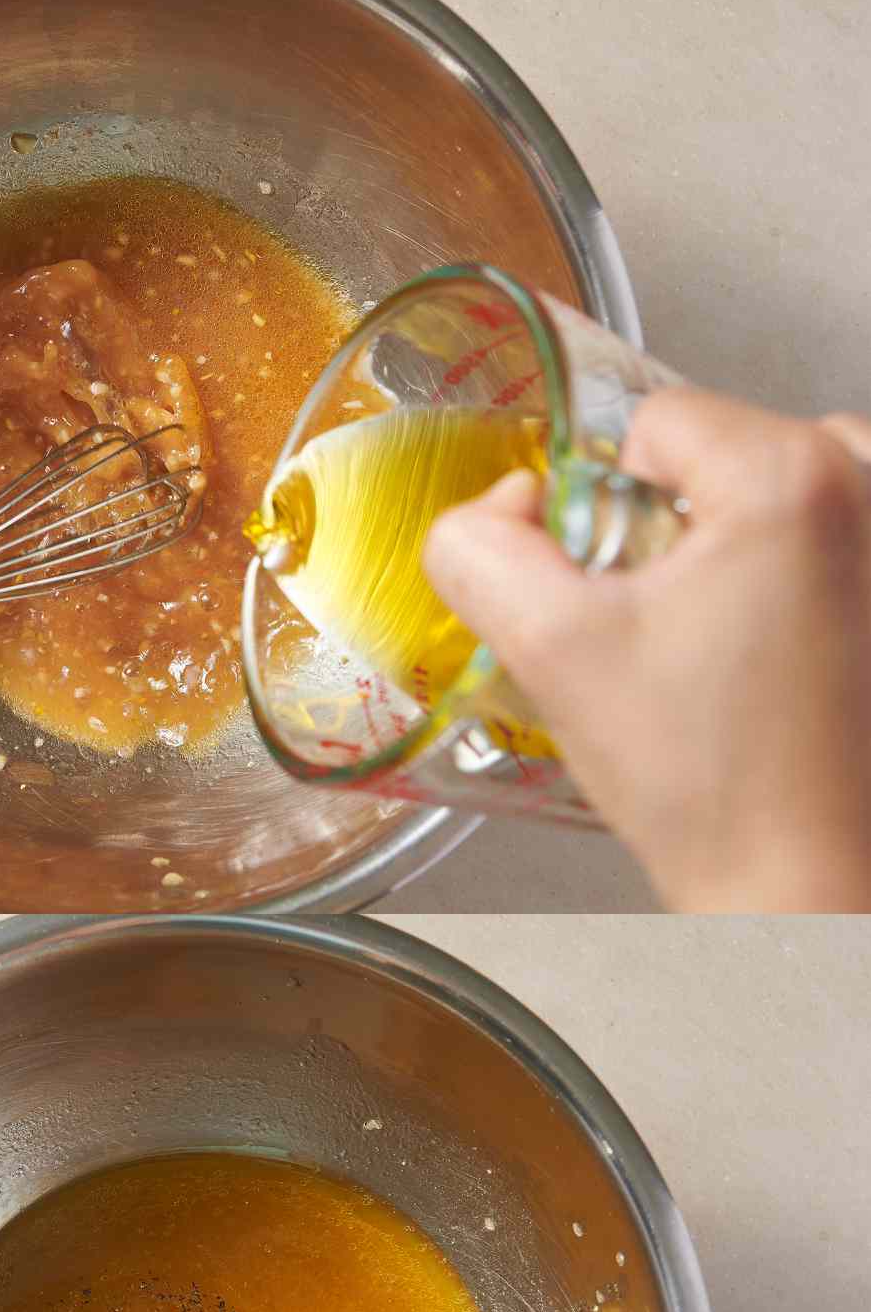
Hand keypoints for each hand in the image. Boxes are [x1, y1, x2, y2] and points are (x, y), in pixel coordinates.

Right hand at [423, 390, 870, 911]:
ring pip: (778, 494)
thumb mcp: (550, 654)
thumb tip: (496, 509)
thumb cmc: (711, 787)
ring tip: (729, 659)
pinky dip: (795, 581)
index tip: (626, 606)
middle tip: (678, 645)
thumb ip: (478, 551)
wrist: (803, 885)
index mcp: (792, 474)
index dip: (605, 515)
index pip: (651, 426)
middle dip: (678, 537)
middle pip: (722, 454)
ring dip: (739, 558)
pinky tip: (778, 664)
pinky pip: (833, 537)